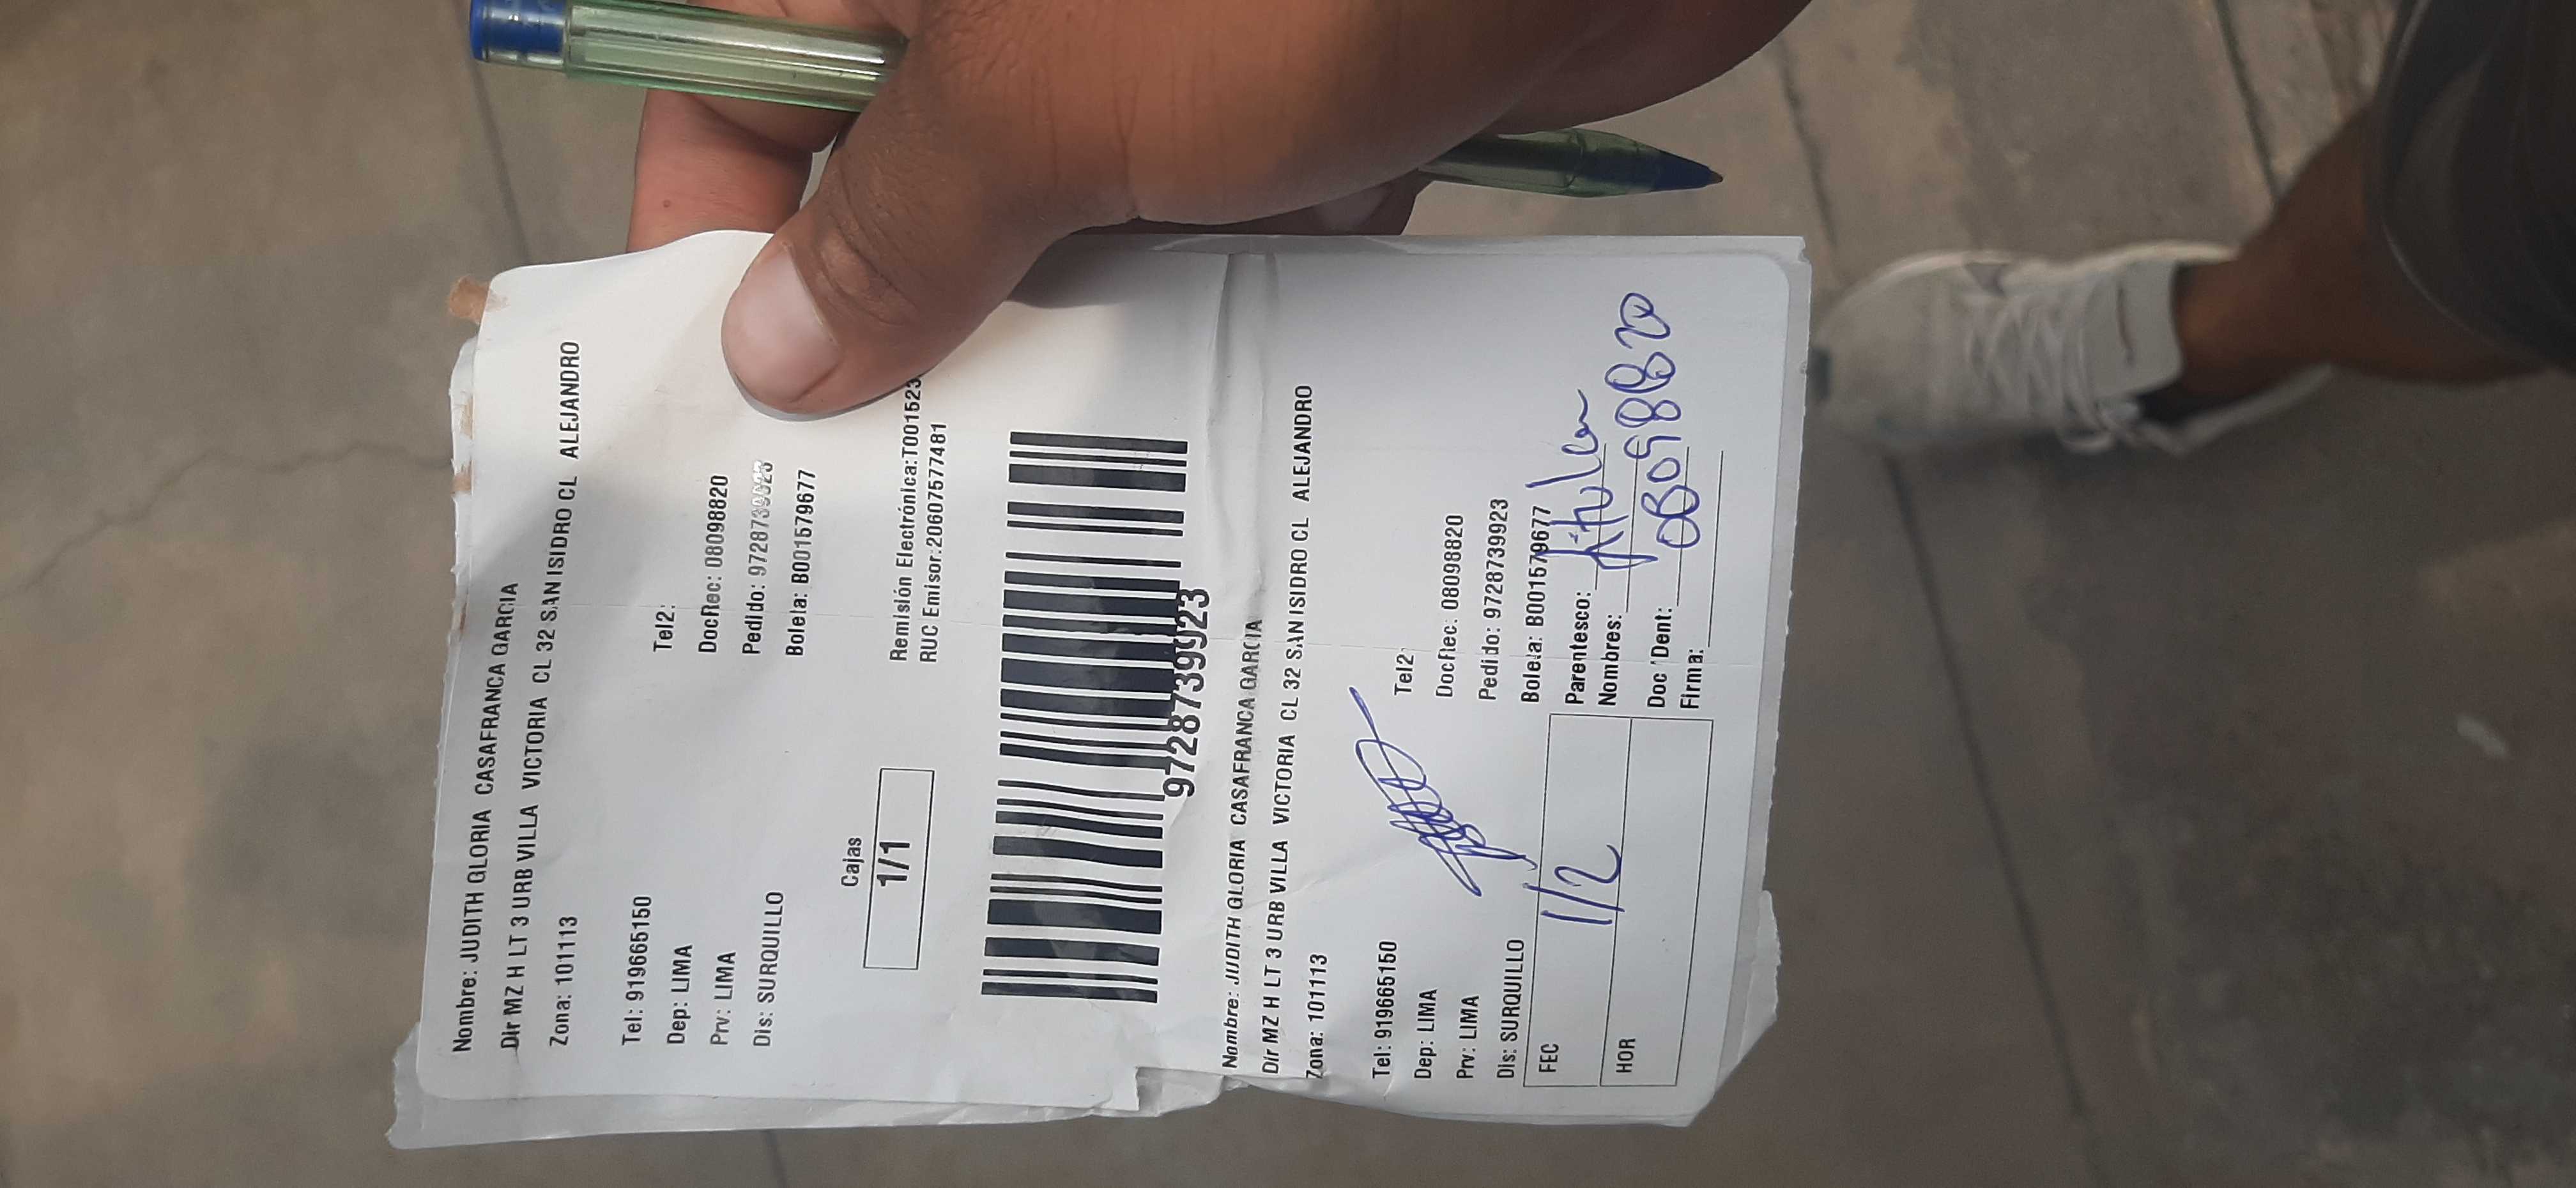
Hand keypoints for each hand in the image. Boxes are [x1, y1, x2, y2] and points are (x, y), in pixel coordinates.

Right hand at [632, 0, 1806, 413]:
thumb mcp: (1041, 98)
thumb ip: (902, 222)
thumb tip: (772, 348)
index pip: (741, 80)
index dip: (718, 242)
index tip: (724, 414)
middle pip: (911, 168)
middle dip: (903, 330)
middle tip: (883, 525)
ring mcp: (1174, 43)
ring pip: (1075, 216)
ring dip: (1071, 353)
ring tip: (1037, 535)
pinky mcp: (1311, 96)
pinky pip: (1229, 230)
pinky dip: (1222, 322)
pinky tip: (1209, 457)